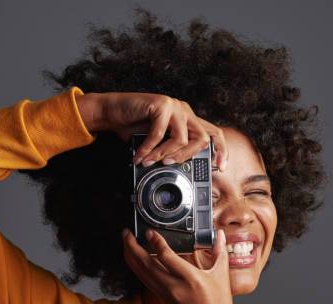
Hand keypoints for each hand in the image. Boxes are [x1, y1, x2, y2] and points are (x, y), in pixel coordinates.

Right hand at [75, 91, 227, 169]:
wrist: (112, 111)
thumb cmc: (133, 128)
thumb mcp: (157, 143)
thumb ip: (171, 151)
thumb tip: (180, 170)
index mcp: (188, 121)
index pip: (213, 134)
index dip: (221, 150)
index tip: (219, 167)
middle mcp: (185, 112)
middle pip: (202, 139)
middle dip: (186, 157)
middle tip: (169, 166)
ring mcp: (175, 106)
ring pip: (182, 139)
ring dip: (163, 155)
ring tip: (150, 162)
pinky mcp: (162, 104)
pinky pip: (160, 134)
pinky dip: (149, 149)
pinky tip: (140, 155)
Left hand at [122, 227, 234, 303]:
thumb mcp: (221, 277)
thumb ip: (219, 252)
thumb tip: (220, 234)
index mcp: (191, 279)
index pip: (167, 257)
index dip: (155, 242)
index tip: (149, 231)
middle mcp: (174, 287)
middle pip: (145, 264)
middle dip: (132, 247)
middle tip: (126, 233)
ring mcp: (165, 294)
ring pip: (141, 273)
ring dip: (130, 256)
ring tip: (126, 242)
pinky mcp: (161, 299)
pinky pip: (145, 280)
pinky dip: (137, 267)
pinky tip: (135, 259)